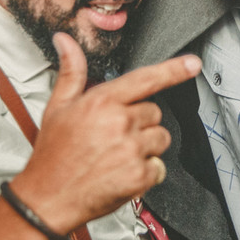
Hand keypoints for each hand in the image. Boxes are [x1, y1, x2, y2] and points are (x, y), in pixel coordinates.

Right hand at [13, 33, 199, 234]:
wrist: (48, 198)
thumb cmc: (53, 154)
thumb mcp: (57, 107)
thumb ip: (71, 72)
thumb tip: (65, 41)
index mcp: (103, 101)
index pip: (146, 79)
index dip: (174, 70)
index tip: (192, 64)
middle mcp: (120, 122)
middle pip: (154, 112)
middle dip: (140, 122)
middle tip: (114, 136)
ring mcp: (131, 150)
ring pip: (160, 139)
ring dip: (146, 147)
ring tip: (117, 155)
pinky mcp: (139, 176)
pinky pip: (159, 167)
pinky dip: (146, 173)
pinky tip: (121, 173)